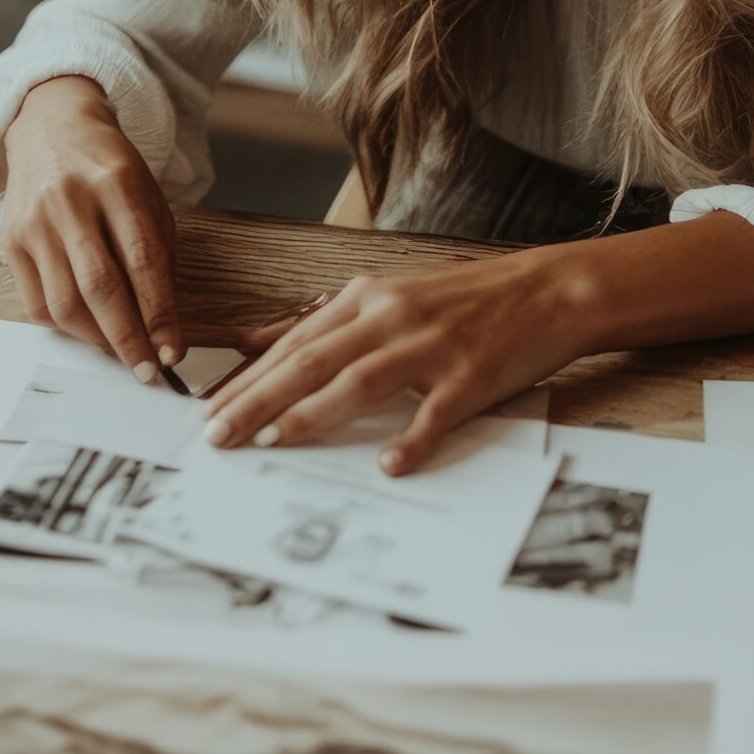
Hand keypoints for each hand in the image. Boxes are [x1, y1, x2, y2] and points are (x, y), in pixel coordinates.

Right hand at [0, 75, 179, 382]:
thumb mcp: (147, 195)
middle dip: (128, 338)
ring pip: (65, 302)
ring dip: (97, 339)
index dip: (160, 313)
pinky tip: (86, 329)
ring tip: (120, 353)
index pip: (143, 261)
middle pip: (101, 287)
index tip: (173, 350)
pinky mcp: (10, 238)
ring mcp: (35, 221)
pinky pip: (37, 301)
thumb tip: (162, 324)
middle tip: (148, 371)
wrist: (52, 126)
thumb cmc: (110, 168)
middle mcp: (71, 201)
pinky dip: (65, 326)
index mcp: (117, 184)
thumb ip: (157, 253)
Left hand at [200, 248, 599, 474]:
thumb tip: (254, 339)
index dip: (245, 378)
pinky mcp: (471, 375)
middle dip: (256, 399)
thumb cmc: (466, 299)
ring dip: (310, 414)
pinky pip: (435, 413)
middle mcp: (391, 315)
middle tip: (216, 434)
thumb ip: (324, 321)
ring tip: (271, 442)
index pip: (293, 343)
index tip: (205, 411)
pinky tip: (388, 464)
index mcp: (367, 297)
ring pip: (359, 381)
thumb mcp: (389, 294)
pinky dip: (411, 439)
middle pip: (311, 361)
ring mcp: (432, 345)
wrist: (548, 289)